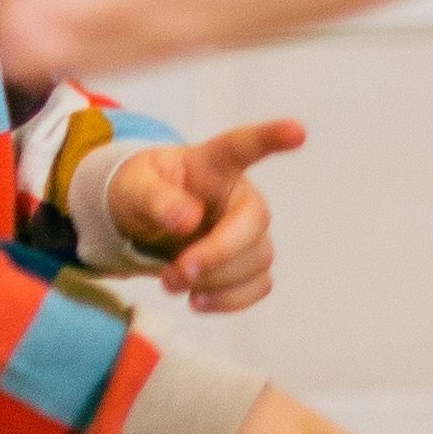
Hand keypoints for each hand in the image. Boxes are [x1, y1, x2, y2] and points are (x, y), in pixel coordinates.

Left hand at [105, 117, 303, 312]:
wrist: (140, 223)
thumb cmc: (141, 191)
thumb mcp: (133, 186)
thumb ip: (156, 199)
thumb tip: (189, 222)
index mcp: (214, 164)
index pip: (246, 145)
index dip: (273, 137)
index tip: (299, 132)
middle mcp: (240, 196)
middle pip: (255, 222)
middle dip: (218, 254)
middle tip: (176, 273)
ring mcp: (248, 231)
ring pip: (257, 260)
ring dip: (214, 281)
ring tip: (171, 282)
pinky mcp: (246, 263)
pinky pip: (258, 286)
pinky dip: (229, 301)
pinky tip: (197, 301)